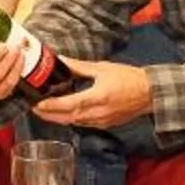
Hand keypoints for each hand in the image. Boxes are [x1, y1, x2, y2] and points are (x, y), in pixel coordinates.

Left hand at [33, 59, 152, 129]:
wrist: (150, 93)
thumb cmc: (128, 78)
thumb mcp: (102, 68)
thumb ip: (78, 67)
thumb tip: (60, 59)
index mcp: (96, 97)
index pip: (67, 104)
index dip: (49, 106)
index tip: (36, 103)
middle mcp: (97, 113)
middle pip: (66, 118)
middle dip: (48, 115)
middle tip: (34, 108)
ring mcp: (101, 122)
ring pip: (73, 123)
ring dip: (58, 118)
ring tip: (44, 111)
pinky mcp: (105, 125)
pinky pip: (82, 124)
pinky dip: (71, 119)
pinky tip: (64, 113)